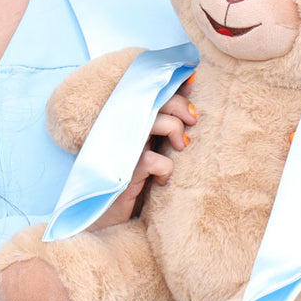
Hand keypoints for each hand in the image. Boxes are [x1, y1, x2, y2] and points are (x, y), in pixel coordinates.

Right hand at [91, 89, 196, 228]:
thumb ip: (165, 129)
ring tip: (182, 145)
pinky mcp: (124, 173)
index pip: (149, 93)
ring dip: (175, 129)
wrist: (107, 221)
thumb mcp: (153, 151)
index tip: (191, 78)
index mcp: (127, 122)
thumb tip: (191, 104)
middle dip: (180, 106)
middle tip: (193, 120)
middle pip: (153, 101)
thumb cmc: (134, 184)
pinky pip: (154, 160)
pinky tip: (163, 179)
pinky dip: (166, 168)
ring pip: (154, 122)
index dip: (171, 83)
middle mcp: (121, 131)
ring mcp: (121, 150)